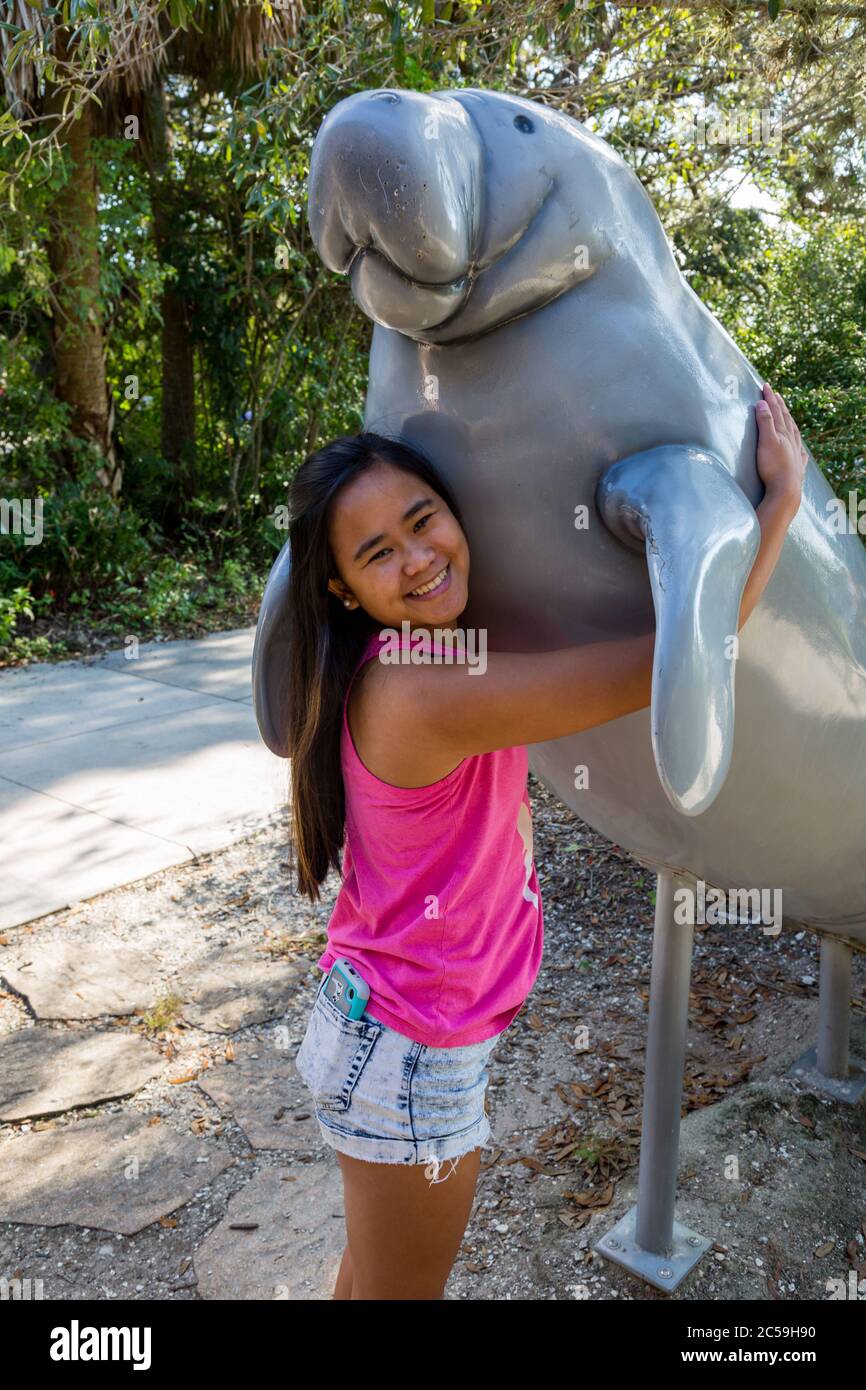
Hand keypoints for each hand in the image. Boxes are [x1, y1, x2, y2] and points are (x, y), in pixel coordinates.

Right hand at [755, 383, 806, 510]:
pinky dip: (800, 447)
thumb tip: (763, 403)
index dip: (771, 398)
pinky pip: (801, 453)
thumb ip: (765, 422)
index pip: (776, 411)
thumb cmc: (773, 468)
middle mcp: (792, 441)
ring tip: (788, 415)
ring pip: (795, 433)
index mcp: (783, 433)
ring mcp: (796, 453)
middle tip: (776, 395)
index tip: (766, 386)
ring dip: (790, 422)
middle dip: (780, 406)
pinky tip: (801, 448)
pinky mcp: (798, 467)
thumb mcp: (766, 442)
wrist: (785, 491)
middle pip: (786, 419)